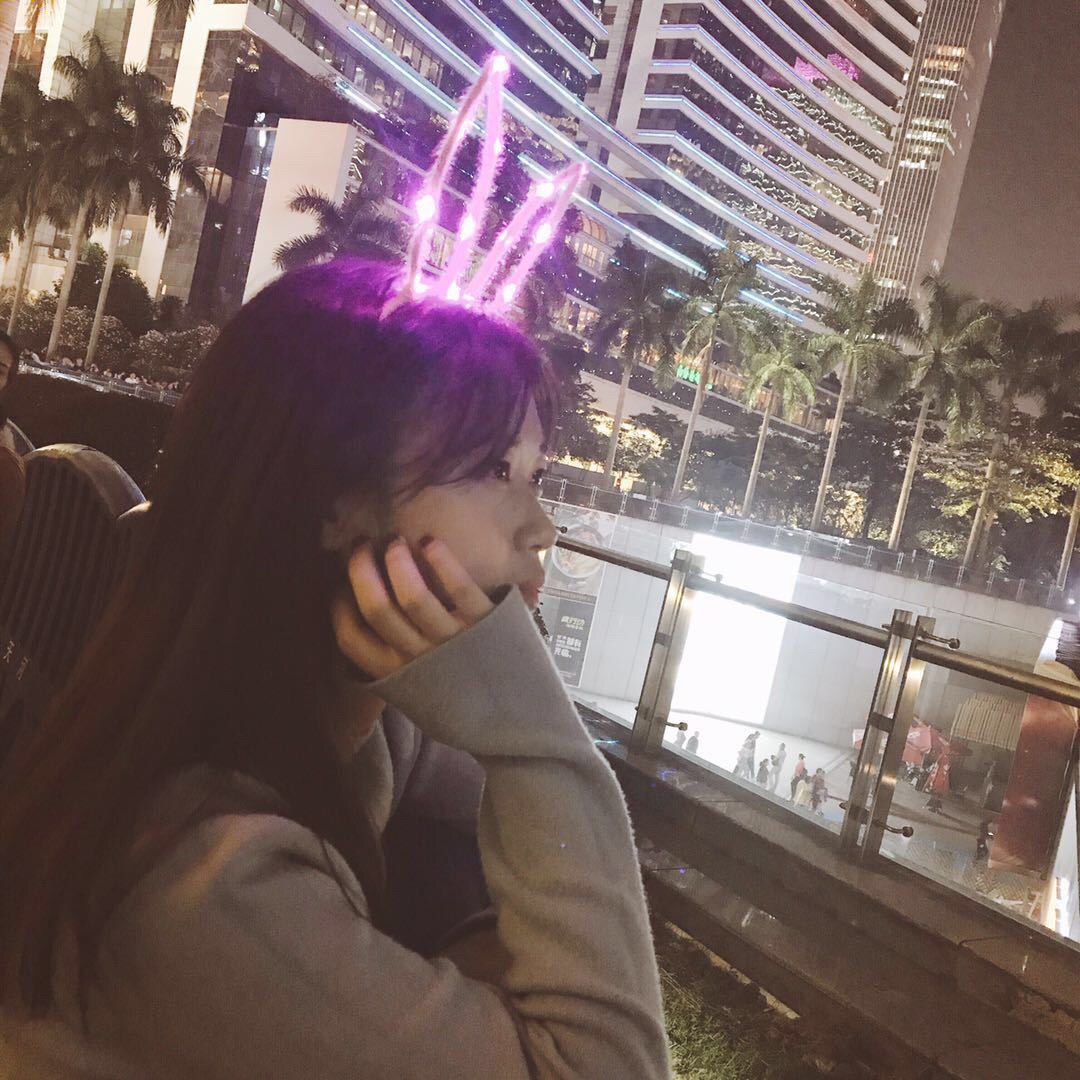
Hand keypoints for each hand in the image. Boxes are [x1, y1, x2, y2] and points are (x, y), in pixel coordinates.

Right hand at [331, 537, 493, 679]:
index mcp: (396, 675)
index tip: (342, 582)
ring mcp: (453, 640)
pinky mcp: (485, 622)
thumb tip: (364, 613)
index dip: (340, 604)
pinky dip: (441, 560)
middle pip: (376, 608)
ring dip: (398, 561)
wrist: (517, 714)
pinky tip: (430, 542)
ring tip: (396, 542)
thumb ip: (392, 658)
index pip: (352, 637)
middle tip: (362, 546)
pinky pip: (459, 587)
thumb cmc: (460, 694)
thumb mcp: (416, 688)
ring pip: (413, 596)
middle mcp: (419, 658)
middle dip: (361, 570)